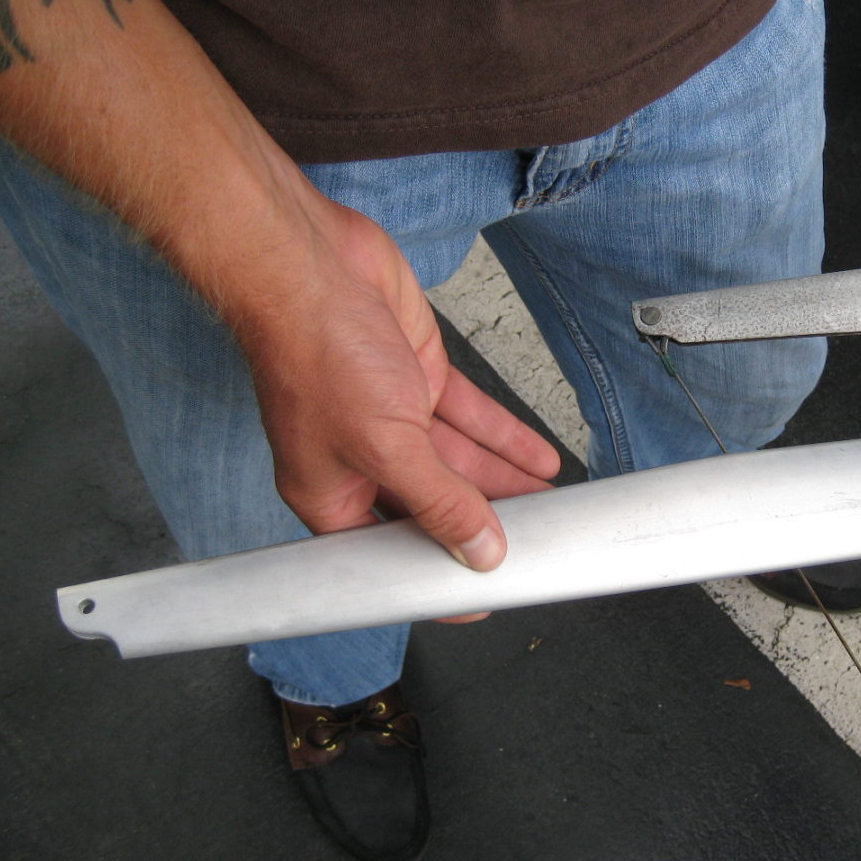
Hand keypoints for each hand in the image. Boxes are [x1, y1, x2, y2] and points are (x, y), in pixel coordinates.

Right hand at [235, 197, 559, 588]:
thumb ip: (439, 500)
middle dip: (484, 524)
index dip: (432, 574)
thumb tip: (478, 549)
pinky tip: (540, 460)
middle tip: (533, 545)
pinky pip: (470, 417)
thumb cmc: (315, 352)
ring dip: (506, 484)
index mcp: (331, 493)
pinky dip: (505, 438)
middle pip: (432, 507)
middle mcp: (362, 459)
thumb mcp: (387, 446)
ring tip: (552, 509)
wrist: (308, 264)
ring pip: (460, 463)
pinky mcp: (418, 376)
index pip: (389, 554)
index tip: (477, 596)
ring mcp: (392, 416)